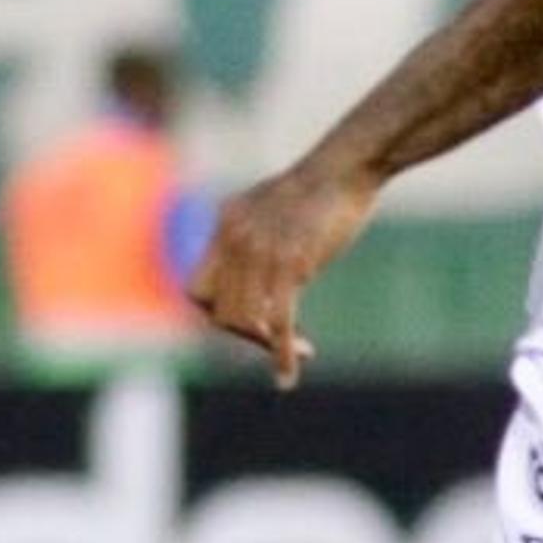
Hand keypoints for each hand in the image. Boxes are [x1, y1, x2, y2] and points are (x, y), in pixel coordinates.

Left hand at [188, 162, 377, 389]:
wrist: (346, 167)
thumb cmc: (318, 189)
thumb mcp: (269, 207)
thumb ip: (252, 235)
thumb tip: (253, 265)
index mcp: (224, 225)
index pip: (197, 289)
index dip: (214, 314)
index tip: (248, 321)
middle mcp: (233, 240)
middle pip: (217, 311)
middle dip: (245, 334)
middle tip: (276, 340)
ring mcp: (260, 252)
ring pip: (243, 321)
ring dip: (267, 345)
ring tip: (298, 351)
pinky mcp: (292, 264)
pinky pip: (279, 323)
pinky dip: (282, 355)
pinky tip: (288, 375)